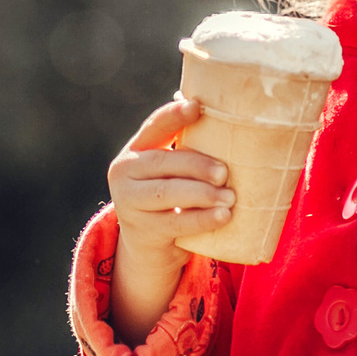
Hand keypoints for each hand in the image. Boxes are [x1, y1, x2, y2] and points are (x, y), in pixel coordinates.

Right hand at [103, 97, 233, 343]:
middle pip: (162, 162)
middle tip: (225, 173)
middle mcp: (124, 173)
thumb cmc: (171, 200)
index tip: (197, 106)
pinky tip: (223, 216)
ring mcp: (129, 203)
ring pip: (167, 193)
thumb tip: (232, 125)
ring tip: (231, 197)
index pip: (153, 126)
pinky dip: (202, 219)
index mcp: (134, 151)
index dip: (174, 115)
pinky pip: (176, 223)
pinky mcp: (142, 230)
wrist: (150, 248)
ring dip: (202, 194)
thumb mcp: (171, 173)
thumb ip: (188, 152)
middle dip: (197, 165)